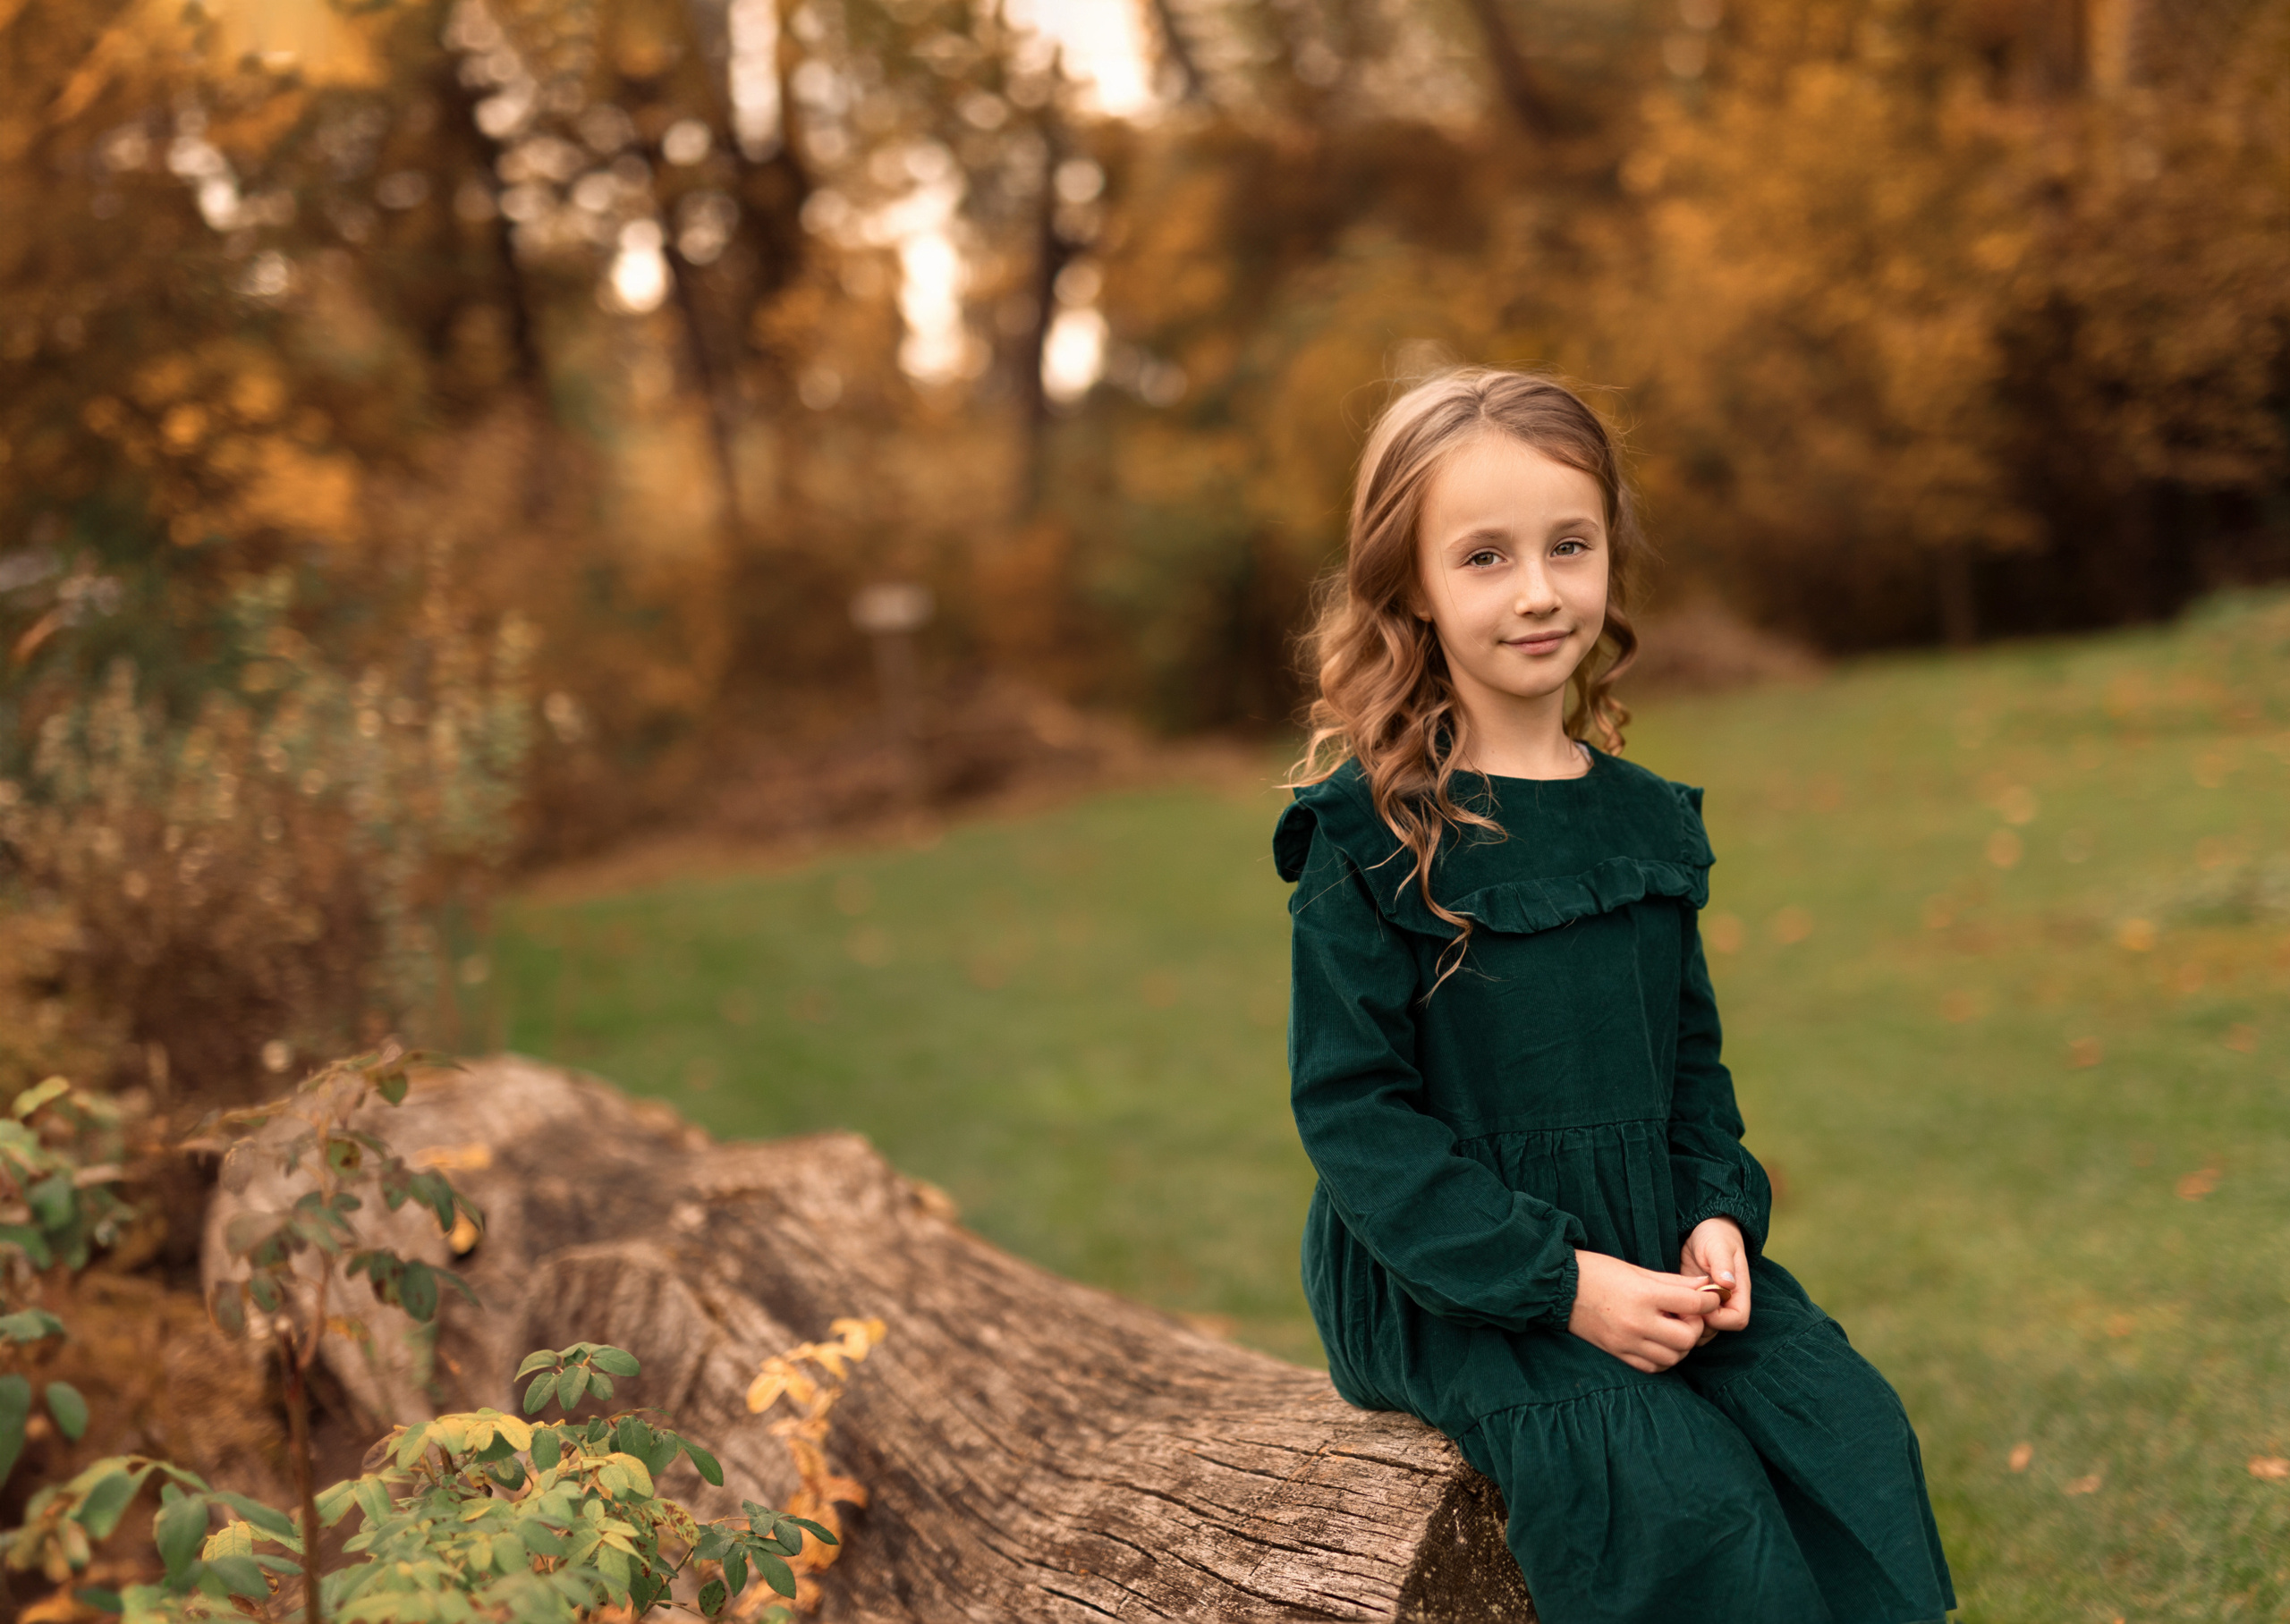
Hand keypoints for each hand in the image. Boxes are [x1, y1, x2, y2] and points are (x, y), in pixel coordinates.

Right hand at [1566, 1250, 1710, 1372]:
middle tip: (1687, 1314)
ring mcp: (1626, 1342)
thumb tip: (1705, 1286)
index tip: (1710, 1298)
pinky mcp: (1617, 1353)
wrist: (1558, 1287)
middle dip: (1695, 1326)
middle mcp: (1637, 1322)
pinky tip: (1658, 1342)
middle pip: (1687, 1337)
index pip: (1693, 1304)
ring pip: (1673, 1357)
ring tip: (1671, 1328)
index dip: (1709, 1301)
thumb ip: (1674, 1282)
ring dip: (1680, 1345)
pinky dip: (1662, 1358)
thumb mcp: (1637, 1270)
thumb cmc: (1598, 1271)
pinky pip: (1652, 1367)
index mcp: (1643, 1295)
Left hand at [1679, 1217, 1752, 1339]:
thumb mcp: (1718, 1245)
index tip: (1700, 1303)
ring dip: (1685, 1323)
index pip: (1737, 1320)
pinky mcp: (1692, 1304)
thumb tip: (1728, 1283)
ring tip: (1670, 1303)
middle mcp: (1726, 1304)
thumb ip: (1723, 1263)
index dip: (1719, 1318)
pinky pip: (1687, 1321)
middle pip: (1717, 1330)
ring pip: (1700, 1330)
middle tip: (1679, 1306)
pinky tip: (1665, 1303)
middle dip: (1697, 1324)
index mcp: (1738, 1292)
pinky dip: (1676, 1317)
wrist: (1702, 1231)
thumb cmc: (1714, 1236)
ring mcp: (1709, 1306)